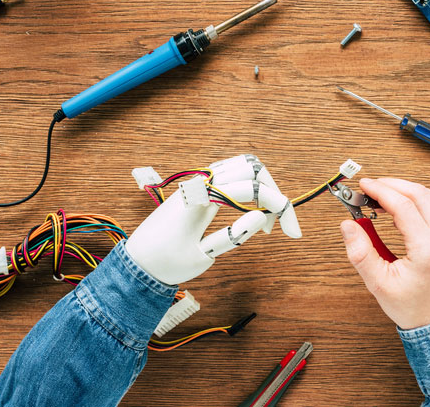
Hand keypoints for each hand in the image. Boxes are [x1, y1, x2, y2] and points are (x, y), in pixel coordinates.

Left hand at [126, 155, 301, 284]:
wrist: (137, 264)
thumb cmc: (166, 263)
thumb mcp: (202, 257)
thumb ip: (234, 236)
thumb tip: (262, 216)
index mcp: (200, 196)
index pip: (252, 188)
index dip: (280, 207)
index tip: (293, 233)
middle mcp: (200, 181)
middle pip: (251, 167)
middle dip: (273, 193)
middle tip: (279, 227)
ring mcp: (198, 180)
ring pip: (242, 166)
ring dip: (261, 187)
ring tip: (265, 221)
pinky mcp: (197, 186)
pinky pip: (230, 174)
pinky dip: (248, 187)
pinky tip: (250, 212)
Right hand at [341, 178, 429, 329]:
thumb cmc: (413, 308)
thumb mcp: (379, 284)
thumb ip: (361, 253)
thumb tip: (348, 225)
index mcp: (428, 250)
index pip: (403, 205)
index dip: (380, 190)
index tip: (364, 186)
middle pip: (419, 194)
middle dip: (392, 185)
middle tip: (371, 188)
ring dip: (406, 191)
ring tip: (382, 198)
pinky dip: (418, 202)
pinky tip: (400, 211)